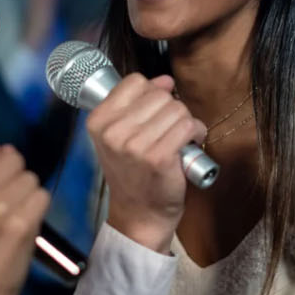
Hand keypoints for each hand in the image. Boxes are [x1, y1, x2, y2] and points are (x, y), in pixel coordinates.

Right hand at [0, 130, 47, 294]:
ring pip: (30, 177)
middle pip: (12, 156)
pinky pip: (42, 196)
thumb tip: (2, 151)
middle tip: (1, 203)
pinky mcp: (22, 221)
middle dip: (11, 176)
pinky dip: (37, 210)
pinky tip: (23, 227)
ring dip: (26, 195)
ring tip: (10, 218)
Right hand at [88, 74, 206, 252]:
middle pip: (160, 94)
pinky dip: (197, 132)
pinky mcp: (159, 157)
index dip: (152, 92)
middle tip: (169, 130)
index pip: (134, 82)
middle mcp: (113, 132)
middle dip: (172, 109)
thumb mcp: (119, 137)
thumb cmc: (133, 174)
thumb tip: (164, 81)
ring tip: (180, 139)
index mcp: (98, 121)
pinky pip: (188, 126)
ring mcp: (135, 145)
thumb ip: (135, 105)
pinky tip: (191, 145)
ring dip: (186, 122)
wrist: (139, 214)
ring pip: (177, 109)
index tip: (155, 112)